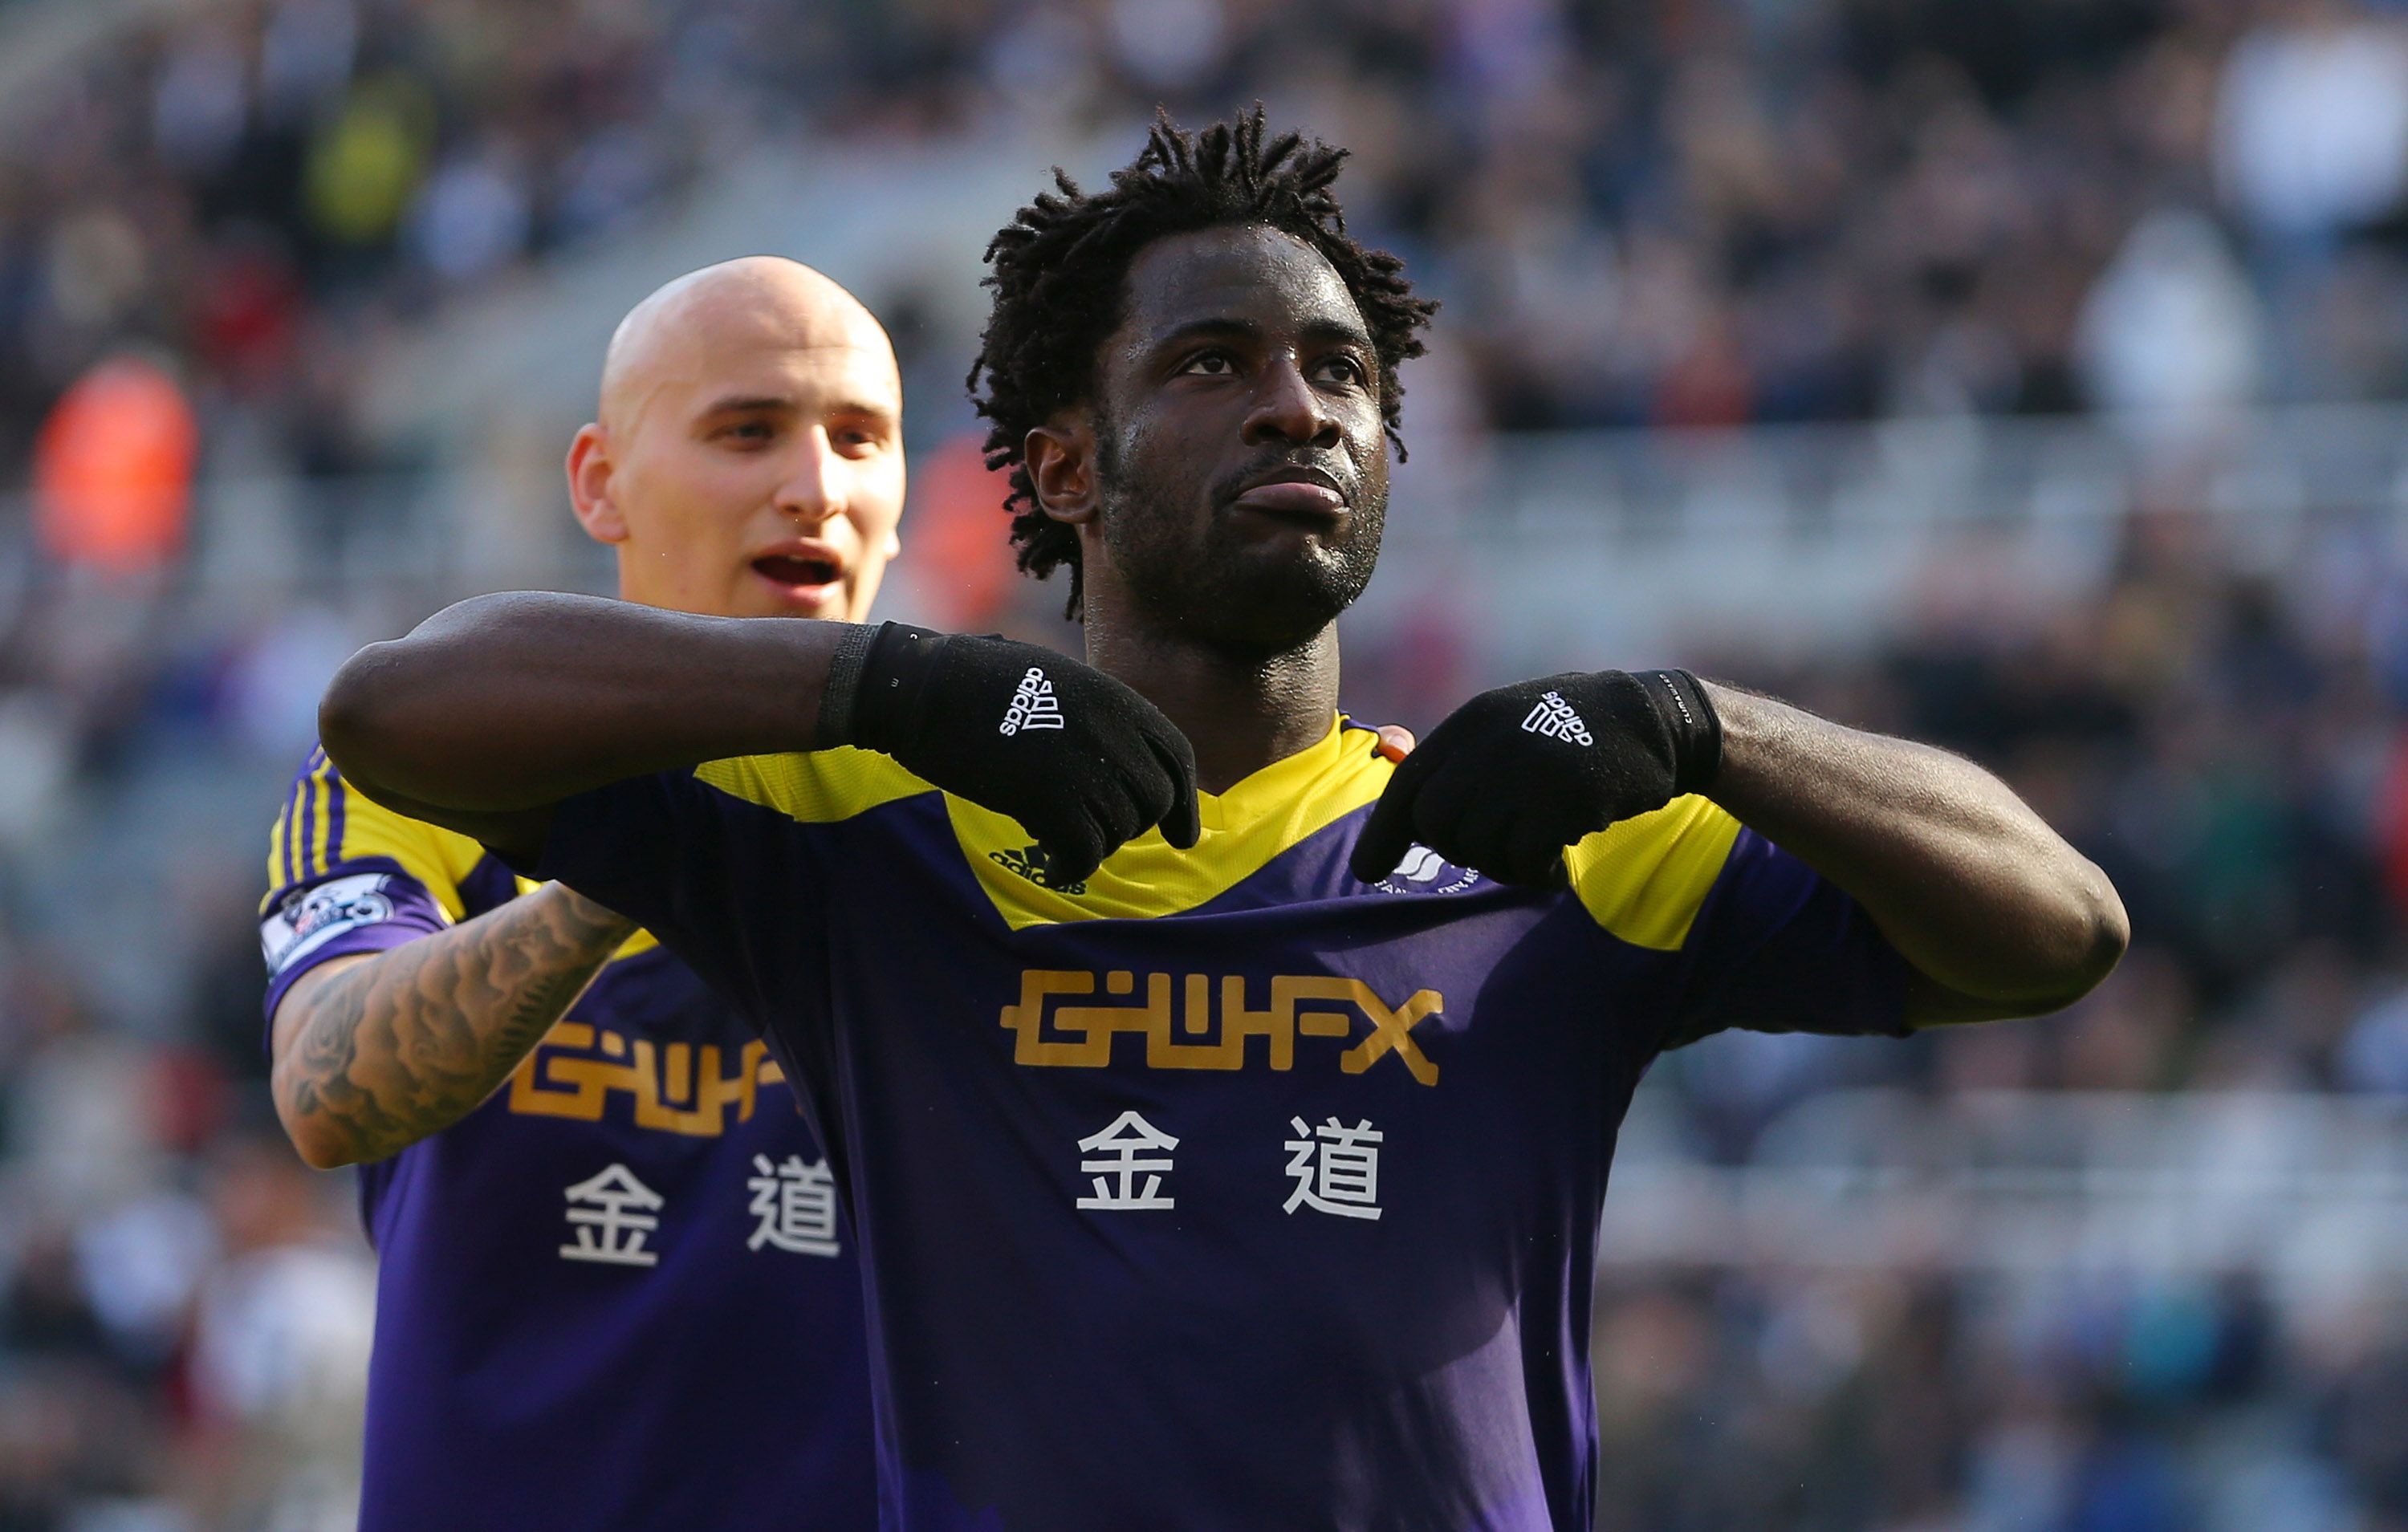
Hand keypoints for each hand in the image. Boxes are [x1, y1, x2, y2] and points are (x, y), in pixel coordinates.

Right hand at [819, 623, 1199, 882]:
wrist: (922, 687)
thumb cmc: (974, 680)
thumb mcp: (1055, 679)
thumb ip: (1096, 716)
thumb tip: (1119, 758)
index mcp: (1115, 698)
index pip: (1177, 755)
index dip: (1186, 803)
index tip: (1183, 836)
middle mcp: (1112, 732)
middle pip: (1155, 800)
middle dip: (1133, 826)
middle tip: (1097, 833)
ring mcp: (1084, 766)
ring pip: (1120, 830)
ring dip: (1096, 844)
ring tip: (1061, 842)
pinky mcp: (1048, 799)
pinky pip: (1085, 853)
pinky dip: (1073, 868)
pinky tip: (1053, 866)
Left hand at [1350, 670, 1719, 885]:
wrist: (1655, 721)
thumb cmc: (1573, 734)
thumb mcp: (1508, 727)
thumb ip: (1460, 761)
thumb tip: (1399, 789)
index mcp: (1472, 722)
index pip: (1407, 784)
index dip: (1384, 832)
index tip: (1367, 870)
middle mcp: (1490, 741)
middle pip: (1435, 822)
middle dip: (1456, 849)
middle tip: (1495, 851)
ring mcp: (1526, 768)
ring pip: (1478, 846)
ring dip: (1503, 865)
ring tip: (1535, 852)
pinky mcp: (1563, 799)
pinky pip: (1523, 860)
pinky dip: (1537, 874)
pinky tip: (1558, 868)